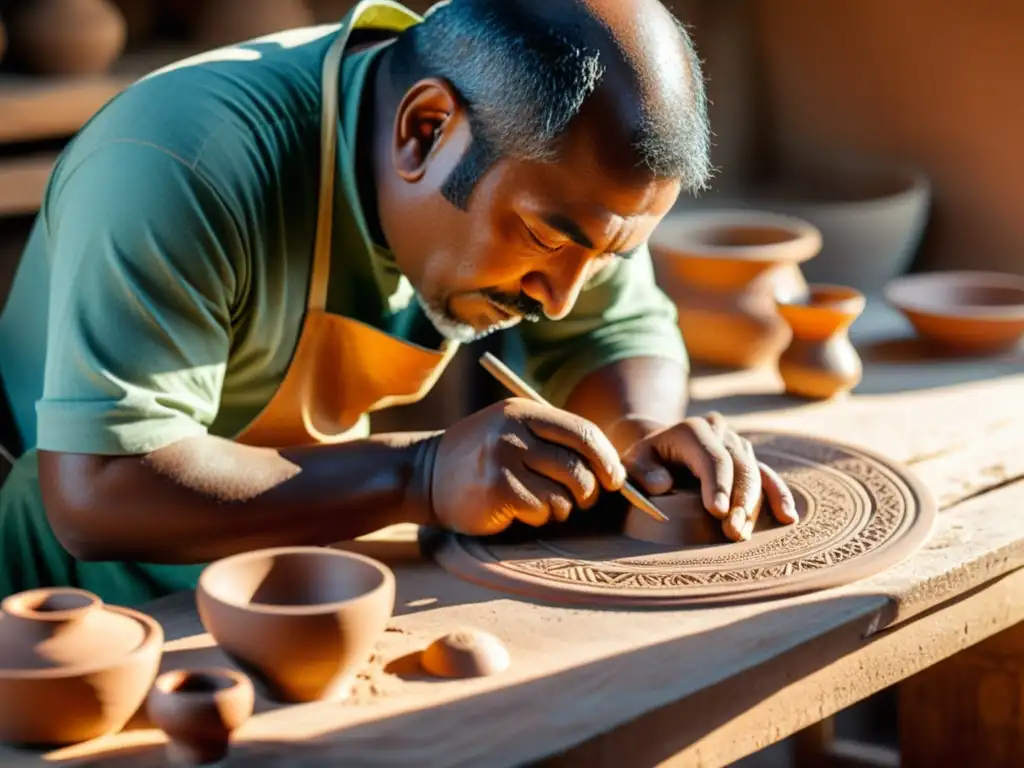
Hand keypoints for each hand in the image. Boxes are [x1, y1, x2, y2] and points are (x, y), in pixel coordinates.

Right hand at [429, 398, 626, 535]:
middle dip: (589, 491)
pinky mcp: (496, 489)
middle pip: (579, 466)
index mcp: (524, 410)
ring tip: (543, 504)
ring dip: (562, 507)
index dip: (606, 460)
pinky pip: (541, 510)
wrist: (423, 475)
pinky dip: (539, 517)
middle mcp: (514, 430)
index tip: (614, 480)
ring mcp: (503, 459)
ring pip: (563, 493)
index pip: (583, 433)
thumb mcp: (513, 431)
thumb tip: (613, 470)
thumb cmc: (481, 458)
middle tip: (581, 500)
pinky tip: (520, 511)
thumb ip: (555, 440)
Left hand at [620, 412, 797, 540]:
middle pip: (740, 466)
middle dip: (740, 501)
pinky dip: (779, 496)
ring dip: (755, 506)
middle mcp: (719, 432)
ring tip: (743, 534)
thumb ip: (642, 472)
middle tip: (732, 532)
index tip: (718, 513)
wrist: (658, 447)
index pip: (712, 457)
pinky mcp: (748, 459)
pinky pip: (768, 476)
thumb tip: (664, 484)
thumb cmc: (643, 461)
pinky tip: (788, 517)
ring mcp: (736, 444)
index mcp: (692, 429)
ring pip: (756, 472)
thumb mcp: (631, 463)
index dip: (719, 485)